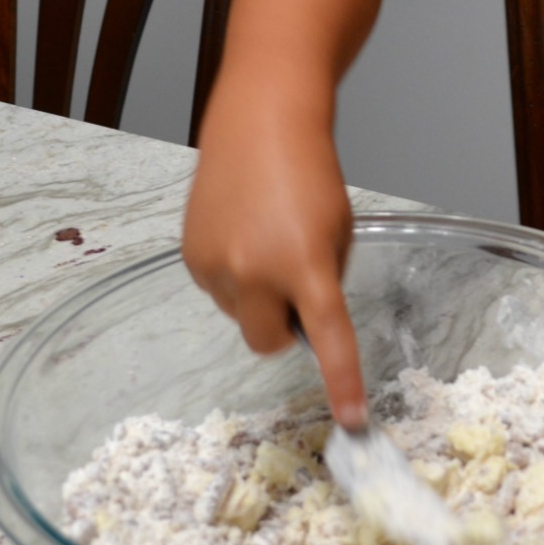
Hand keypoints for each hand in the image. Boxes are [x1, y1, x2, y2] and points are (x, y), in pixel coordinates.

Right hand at [181, 90, 365, 427]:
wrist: (260, 124)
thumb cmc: (310, 173)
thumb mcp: (338, 230)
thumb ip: (324, 280)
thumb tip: (302, 319)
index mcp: (307, 266)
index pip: (328, 340)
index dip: (342, 383)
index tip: (352, 420)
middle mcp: (256, 272)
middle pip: (267, 344)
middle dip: (282, 330)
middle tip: (295, 290)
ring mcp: (217, 266)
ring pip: (241, 316)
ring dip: (256, 296)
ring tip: (265, 241)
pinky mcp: (190, 257)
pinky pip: (217, 290)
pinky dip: (233, 276)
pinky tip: (242, 234)